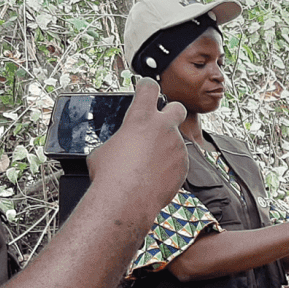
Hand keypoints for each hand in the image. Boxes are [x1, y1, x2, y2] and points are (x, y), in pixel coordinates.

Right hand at [85, 78, 188, 215]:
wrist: (126, 201)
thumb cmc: (110, 176)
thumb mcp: (104, 149)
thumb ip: (119, 139)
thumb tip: (120, 145)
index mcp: (140, 117)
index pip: (149, 88)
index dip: (147, 86)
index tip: (146, 88)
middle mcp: (163, 128)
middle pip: (176, 107)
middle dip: (170, 112)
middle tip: (160, 122)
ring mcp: (176, 146)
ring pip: (176, 140)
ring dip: (166, 147)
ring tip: (149, 164)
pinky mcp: (184, 165)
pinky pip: (178, 161)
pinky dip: (169, 166)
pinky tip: (155, 177)